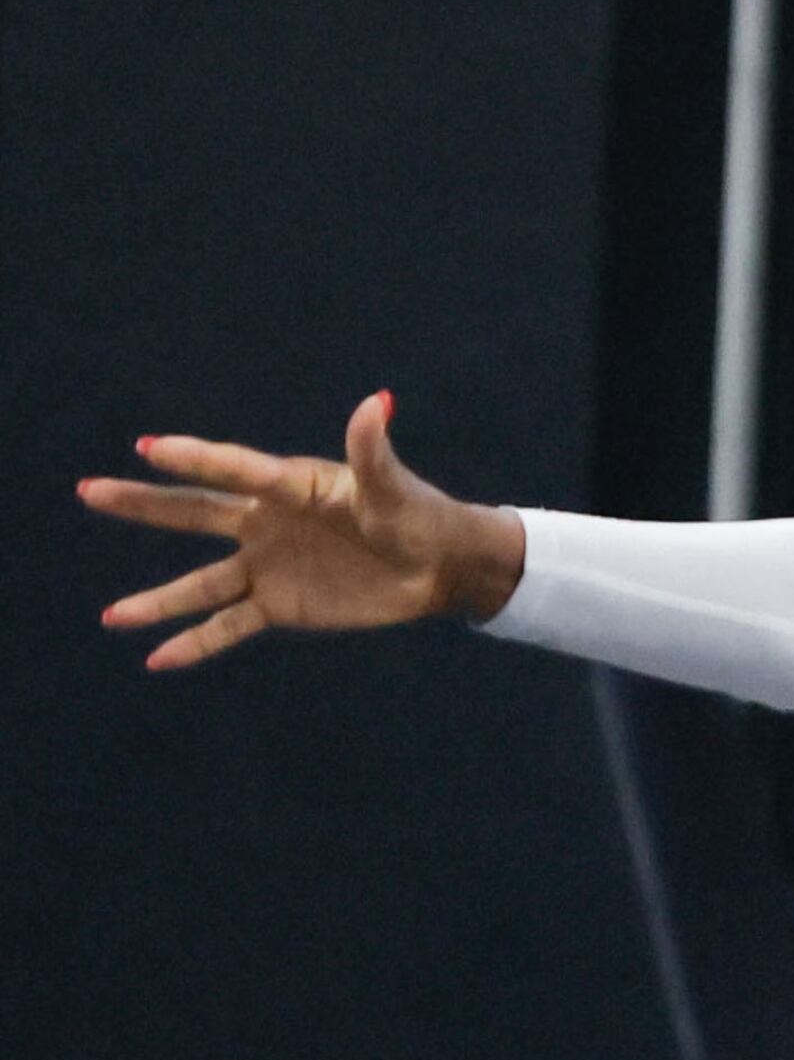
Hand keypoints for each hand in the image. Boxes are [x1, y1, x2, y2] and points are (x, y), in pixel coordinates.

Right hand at [82, 393, 520, 667]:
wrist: (437, 566)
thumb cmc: (416, 514)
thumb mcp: (393, 486)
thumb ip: (373, 448)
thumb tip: (377, 401)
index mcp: (290, 486)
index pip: (234, 469)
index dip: (195, 458)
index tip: (148, 447)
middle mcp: (265, 523)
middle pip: (193, 513)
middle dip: (142, 503)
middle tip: (90, 490)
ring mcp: (267, 566)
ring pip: (200, 584)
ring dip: (157, 601)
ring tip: (111, 617)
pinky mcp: (279, 605)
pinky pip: (229, 626)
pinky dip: (195, 642)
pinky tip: (157, 658)